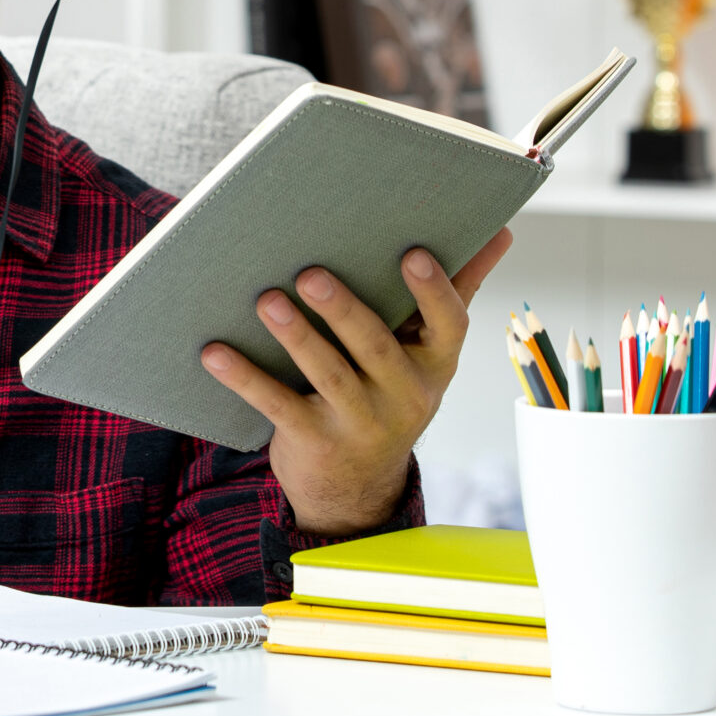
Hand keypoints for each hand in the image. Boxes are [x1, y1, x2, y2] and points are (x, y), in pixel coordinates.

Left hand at [198, 228, 512, 534]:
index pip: (448, 327)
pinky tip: (213, 351)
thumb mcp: (427, 351)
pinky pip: (278, 406)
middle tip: (311, 273)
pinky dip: (245, 377)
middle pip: (376, 347)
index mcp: (434, 364)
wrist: (356, 485)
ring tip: (266, 300)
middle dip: (344, 310)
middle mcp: (404, 396)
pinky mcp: (315, 441)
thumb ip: (455, 291)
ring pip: (328, 375)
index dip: (433, 292)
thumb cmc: (390, 390)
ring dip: (296, 337)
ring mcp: (360, 423)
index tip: (412, 253)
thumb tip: (501, 231)